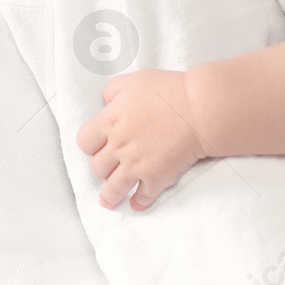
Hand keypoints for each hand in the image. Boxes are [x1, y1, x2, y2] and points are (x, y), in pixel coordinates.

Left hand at [74, 69, 213, 210]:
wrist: (199, 110)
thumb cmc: (169, 90)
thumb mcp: (133, 80)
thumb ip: (112, 91)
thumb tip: (106, 104)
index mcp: (110, 122)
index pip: (85, 142)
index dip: (89, 145)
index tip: (95, 147)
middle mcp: (119, 147)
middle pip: (97, 167)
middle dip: (100, 168)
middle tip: (106, 169)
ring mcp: (136, 165)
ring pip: (114, 188)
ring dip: (110, 196)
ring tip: (108, 202)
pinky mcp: (157, 178)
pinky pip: (143, 196)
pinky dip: (139, 202)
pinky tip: (137, 205)